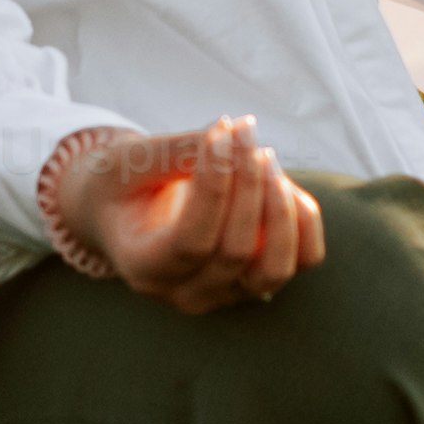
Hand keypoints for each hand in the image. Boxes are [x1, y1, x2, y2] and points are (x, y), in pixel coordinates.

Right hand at [48, 116, 324, 313]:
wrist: (125, 213)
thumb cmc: (121, 185)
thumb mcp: (129, 163)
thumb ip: (176, 152)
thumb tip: (230, 134)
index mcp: (145, 269)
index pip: (192, 240)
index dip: (214, 184)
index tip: (221, 131)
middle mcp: (187, 293)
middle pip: (235, 250)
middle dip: (248, 183)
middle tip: (243, 130)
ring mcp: (228, 293)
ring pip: (276, 268)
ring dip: (280, 207)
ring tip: (265, 156)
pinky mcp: (259, 279)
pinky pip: (303, 259)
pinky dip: (303, 220)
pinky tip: (280, 180)